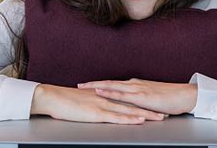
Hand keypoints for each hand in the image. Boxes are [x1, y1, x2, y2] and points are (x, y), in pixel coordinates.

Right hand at [30, 84, 165, 124]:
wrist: (52, 97)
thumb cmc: (64, 101)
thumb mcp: (83, 100)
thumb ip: (94, 102)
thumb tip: (100, 105)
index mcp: (104, 95)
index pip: (126, 99)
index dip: (141, 102)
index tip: (154, 105)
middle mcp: (106, 98)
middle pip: (132, 104)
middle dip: (149, 109)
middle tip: (165, 112)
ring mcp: (103, 105)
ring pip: (128, 110)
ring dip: (145, 114)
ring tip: (159, 118)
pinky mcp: (97, 113)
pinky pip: (116, 117)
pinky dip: (129, 118)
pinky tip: (139, 120)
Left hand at [77, 78, 197, 114]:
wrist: (184, 95)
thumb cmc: (170, 98)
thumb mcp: (152, 99)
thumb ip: (141, 102)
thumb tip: (133, 107)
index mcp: (135, 86)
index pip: (114, 85)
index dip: (100, 85)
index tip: (87, 86)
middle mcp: (134, 84)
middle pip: (109, 83)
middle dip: (92, 84)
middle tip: (78, 84)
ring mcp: (137, 89)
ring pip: (112, 86)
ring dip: (96, 86)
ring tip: (83, 86)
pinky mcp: (141, 95)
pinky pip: (122, 94)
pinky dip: (109, 92)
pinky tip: (100, 92)